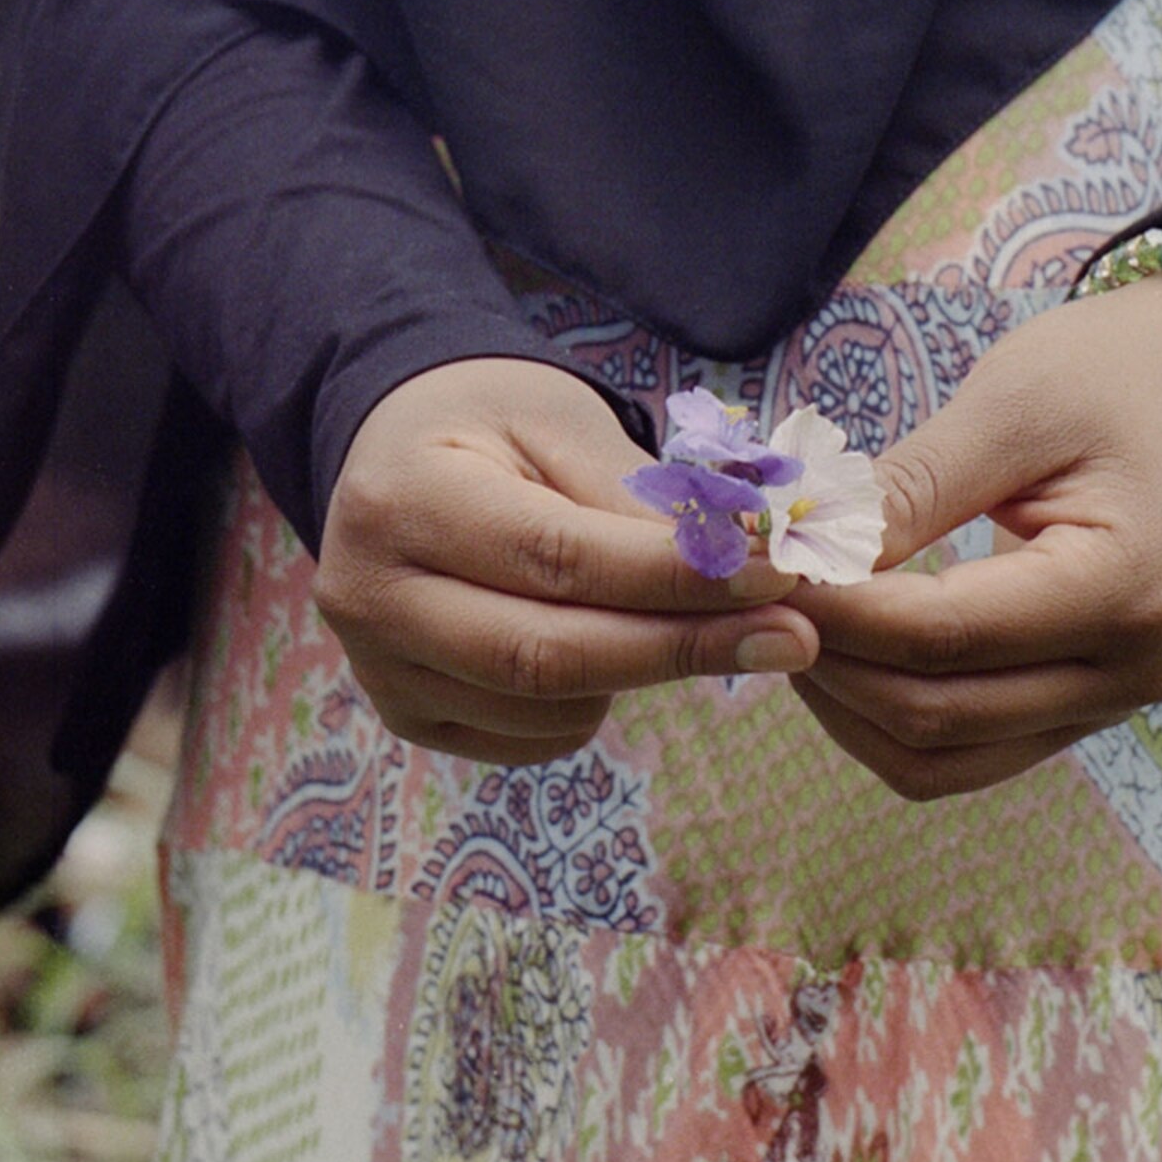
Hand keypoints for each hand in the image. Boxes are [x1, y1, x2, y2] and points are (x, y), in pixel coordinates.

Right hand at [318, 358, 818, 764]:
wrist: (398, 454)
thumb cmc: (493, 426)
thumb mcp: (562, 424)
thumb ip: (641, 500)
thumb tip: (750, 568)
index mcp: (401, 500)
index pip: (557, 558)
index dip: (673, 577)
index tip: (778, 575)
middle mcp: (368, 596)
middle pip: (545, 654)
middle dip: (683, 648)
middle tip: (792, 636)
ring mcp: (377, 670)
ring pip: (547, 707)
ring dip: (644, 672)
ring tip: (690, 617)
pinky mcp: (405, 717)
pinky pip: (533, 737)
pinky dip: (596, 703)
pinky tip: (607, 642)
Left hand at [789, 280, 1161, 800]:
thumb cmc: (1104, 375)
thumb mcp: (1006, 406)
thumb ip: (904, 492)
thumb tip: (794, 556)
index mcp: (1128, 589)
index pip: (944, 635)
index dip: (833, 610)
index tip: (751, 566)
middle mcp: (1133, 671)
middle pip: (934, 714)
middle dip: (824, 661)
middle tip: (747, 593)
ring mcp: (1109, 703)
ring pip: (938, 758)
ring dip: (844, 705)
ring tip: (786, 618)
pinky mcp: (1077, 707)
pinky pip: (961, 750)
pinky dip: (883, 713)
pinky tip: (840, 646)